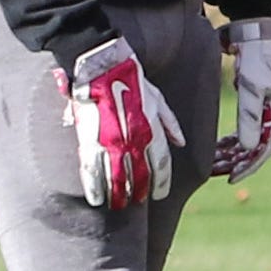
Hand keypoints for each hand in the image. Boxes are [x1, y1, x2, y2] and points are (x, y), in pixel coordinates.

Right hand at [64, 37, 184, 208]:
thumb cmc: (131, 79)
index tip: (159, 194)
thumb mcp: (158, 98)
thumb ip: (170, 122)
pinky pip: (91, 172)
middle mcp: (134, 140)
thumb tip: (181, 142)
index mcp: (152, 129)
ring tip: (118, 205)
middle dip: (139, 191)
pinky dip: (94, 189)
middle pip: (140, 176)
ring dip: (118, 195)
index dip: (161, 182)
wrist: (102, 66)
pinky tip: (96, 199)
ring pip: (116, 179)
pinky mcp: (89, 141)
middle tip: (136, 201)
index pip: (162, 164)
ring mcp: (111, 143)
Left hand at [215, 18, 270, 180]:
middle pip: (256, 148)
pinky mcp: (254, 103)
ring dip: (233, 154)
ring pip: (249, 141)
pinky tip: (219, 147)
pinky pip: (244, 130)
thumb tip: (248, 148)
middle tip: (216, 172)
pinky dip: (232, 141)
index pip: (264, 149)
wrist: (254, 33)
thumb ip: (249, 117)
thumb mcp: (251, 87)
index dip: (249, 166)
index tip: (231, 178)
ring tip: (214, 164)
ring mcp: (264, 109)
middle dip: (237, 163)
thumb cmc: (255, 59)